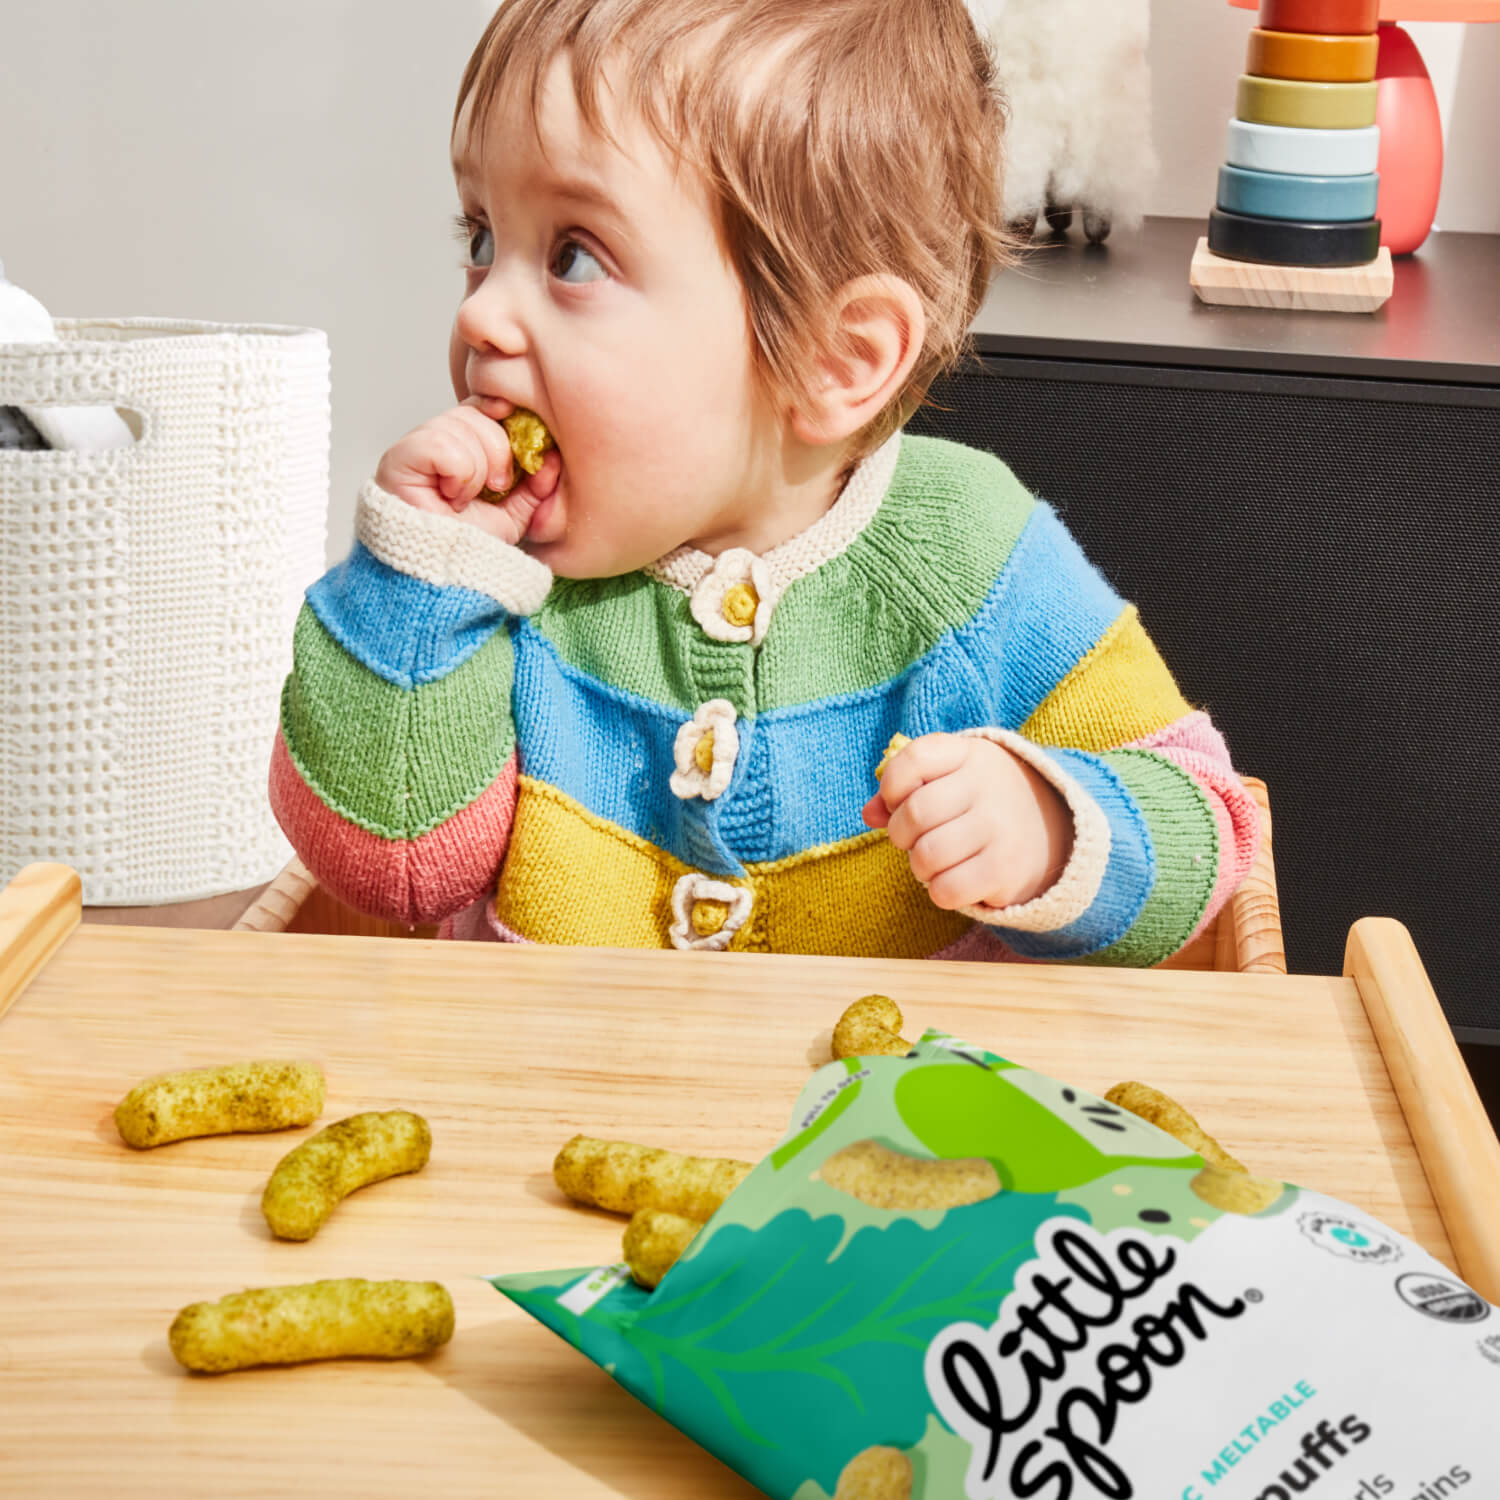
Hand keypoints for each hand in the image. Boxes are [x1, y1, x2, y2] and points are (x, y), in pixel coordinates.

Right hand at [374, 396, 559, 546]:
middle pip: (476, 412)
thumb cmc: (472, 547)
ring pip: (461, 424)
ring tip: (467, 498)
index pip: (484, 406)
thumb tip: (552, 457)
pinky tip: (451, 496)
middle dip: (498, 451)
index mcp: (461, 448)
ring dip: (478, 469)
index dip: (504, 413)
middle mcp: (434, 441)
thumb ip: (535, 485)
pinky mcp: (399, 458)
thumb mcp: (516, 515)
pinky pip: (442, 443)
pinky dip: (458, 473)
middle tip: (495, 487)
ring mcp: (414, 447)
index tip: (523, 438)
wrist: (446, 578)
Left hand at [861, 733, 1073, 910]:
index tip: (898, 801)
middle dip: (900, 834)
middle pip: (916, 813)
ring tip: (933, 861)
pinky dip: (939, 891)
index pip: (913, 759)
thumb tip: (869, 814)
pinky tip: (952, 880)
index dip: (891, 786)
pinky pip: (948, 889)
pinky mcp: (1006, 869)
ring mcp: (1000, 828)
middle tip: (913, 840)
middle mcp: (987, 786)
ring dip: (919, 866)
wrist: (1053, 830)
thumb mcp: (949, 778)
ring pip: (928, 855)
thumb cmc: (979, 801)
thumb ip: (903, 788)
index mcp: (970, 754)